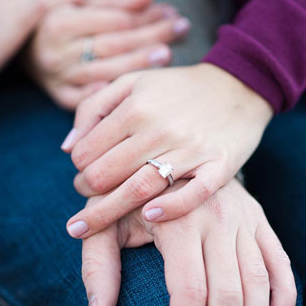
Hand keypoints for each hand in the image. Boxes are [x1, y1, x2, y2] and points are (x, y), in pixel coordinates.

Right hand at [25, 0, 189, 109]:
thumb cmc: (60, 14)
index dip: (146, 15)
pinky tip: (132, 89)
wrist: (22, 41)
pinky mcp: (57, 94)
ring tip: (168, 55)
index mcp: (60, 22)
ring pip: (105, 72)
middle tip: (181, 30)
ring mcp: (56, 76)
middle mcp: (56, 51)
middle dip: (152, 36)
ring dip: (140, 64)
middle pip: (114, 45)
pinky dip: (109, 95)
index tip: (171, 11)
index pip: (114, 21)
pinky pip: (86, 100)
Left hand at [63, 64, 273, 236]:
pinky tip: (149, 216)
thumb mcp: (129, 83)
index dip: (77, 167)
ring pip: (139, 189)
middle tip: (85, 196)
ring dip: (107, 211)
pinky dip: (170, 208)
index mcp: (134, 108)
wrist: (238, 84)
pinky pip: (193, 194)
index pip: (86, 152)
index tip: (82, 173)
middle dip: (86, 192)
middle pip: (105, 175)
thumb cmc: (175, 88)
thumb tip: (67, 147)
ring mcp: (191, 148)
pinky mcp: (220, 165)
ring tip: (90, 222)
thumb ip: (91, 109)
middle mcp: (159, 128)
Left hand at [79, 179, 295, 305]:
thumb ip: (96, 266)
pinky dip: (286, 296)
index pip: (188, 291)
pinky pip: (279, 261)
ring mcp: (243, 217)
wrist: (157, 151)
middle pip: (227, 296)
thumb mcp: (100, 221)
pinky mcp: (259, 219)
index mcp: (175, 219)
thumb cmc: (122, 196)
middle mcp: (215, 216)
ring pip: (259, 285)